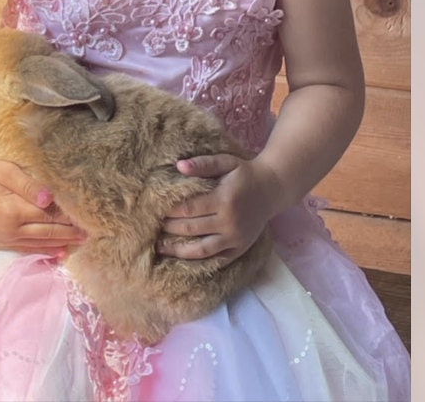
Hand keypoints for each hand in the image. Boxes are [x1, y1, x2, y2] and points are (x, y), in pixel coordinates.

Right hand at [0, 159, 87, 255]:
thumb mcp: (5, 172)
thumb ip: (28, 186)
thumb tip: (50, 199)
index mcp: (13, 211)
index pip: (48, 216)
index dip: (68, 218)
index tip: (87, 218)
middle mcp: (9, 230)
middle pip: (47, 234)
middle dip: (69, 234)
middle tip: (89, 234)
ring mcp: (3, 239)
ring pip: (38, 245)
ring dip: (59, 245)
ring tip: (78, 244)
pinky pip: (25, 251)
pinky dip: (42, 252)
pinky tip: (56, 253)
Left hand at [157, 154, 279, 261]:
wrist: (273, 188)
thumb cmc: (245, 173)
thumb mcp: (226, 162)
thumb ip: (203, 164)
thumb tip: (179, 166)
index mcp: (224, 199)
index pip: (189, 208)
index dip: (170, 211)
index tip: (154, 209)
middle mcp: (229, 222)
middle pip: (191, 229)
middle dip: (169, 229)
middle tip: (151, 227)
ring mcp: (235, 238)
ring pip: (201, 250)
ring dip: (178, 251)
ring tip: (160, 248)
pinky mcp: (240, 248)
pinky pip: (217, 260)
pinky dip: (199, 262)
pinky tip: (183, 259)